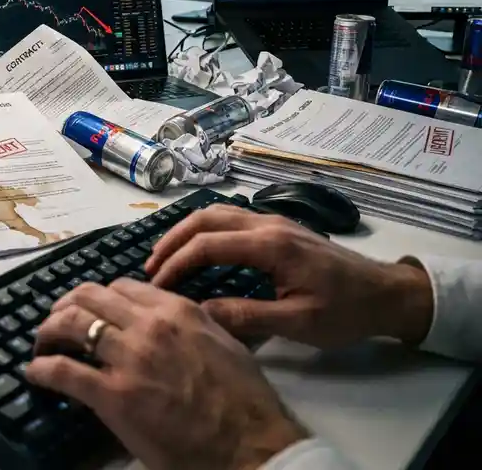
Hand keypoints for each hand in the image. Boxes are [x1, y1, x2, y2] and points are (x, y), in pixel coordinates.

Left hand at [26, 280, 307, 469]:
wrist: (251, 445)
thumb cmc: (245, 402)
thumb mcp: (224, 342)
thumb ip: (192, 323)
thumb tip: (171, 321)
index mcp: (176, 310)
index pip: (121, 286)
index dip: (99, 297)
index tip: (91, 309)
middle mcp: (148, 325)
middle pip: (89, 296)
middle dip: (65, 305)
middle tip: (56, 320)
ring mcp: (129, 358)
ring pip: (70, 324)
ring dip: (47, 331)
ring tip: (41, 342)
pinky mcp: (113, 395)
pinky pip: (63, 371)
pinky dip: (41, 369)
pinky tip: (33, 372)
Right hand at [145, 204, 433, 347]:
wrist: (387, 294)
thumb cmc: (346, 311)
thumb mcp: (298, 323)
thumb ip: (246, 316)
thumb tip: (199, 312)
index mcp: (270, 246)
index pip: (207, 245)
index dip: (176, 264)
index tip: (156, 286)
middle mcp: (267, 224)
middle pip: (205, 218)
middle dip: (172, 240)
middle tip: (150, 267)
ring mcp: (273, 221)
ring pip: (216, 213)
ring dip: (186, 232)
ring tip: (166, 257)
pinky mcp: (278, 228)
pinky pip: (230, 219)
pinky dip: (204, 231)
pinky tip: (198, 250)